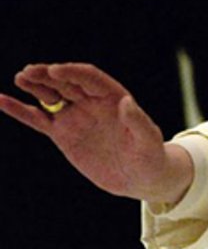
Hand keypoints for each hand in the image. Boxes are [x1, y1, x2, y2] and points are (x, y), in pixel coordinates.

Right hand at [0, 63, 192, 202]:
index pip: (90, 78)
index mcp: (114, 97)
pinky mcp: (62, 134)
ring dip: (34, 86)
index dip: (73, 73)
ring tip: (20, 78)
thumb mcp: (149, 140)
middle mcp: (92, 102)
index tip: (56, 71)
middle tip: (29, 72)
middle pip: (66, 82)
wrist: (141, 177)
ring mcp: (75, 116)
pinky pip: (37, 119)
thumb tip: (127, 102)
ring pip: (50, 96)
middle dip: (49, 75)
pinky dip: (20, 110)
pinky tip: (2, 100)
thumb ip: (139, 122)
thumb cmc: (151, 156)